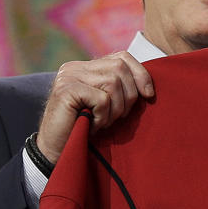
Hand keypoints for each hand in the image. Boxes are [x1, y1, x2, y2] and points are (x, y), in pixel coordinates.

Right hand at [36, 51, 154, 163]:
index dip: (140, 74)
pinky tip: (92, 125)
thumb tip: (148, 86)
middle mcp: (75, 67)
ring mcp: (68, 77)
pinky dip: (103, 117)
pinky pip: (102, 99)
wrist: (58, 152)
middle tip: (118, 117)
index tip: (149, 95)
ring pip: (113, 83)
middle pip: (120, 68)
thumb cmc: (85, 130)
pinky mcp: (65, 90)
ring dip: (115, 109)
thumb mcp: (107, 106)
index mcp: (85, 67)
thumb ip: (119, 89)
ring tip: (102, 122)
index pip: (121, 57)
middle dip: (129, 95)